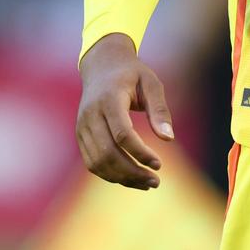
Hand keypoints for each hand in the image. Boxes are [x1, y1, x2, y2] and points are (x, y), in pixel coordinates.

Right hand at [75, 33, 174, 189]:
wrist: (101, 65)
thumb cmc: (132, 74)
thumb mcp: (151, 83)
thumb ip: (160, 109)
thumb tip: (168, 138)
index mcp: (109, 99)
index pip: (122, 134)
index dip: (140, 153)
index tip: (159, 164)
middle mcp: (91, 114)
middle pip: (108, 153)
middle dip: (132, 172)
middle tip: (156, 181)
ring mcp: (82, 126)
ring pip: (98, 162)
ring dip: (122, 178)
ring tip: (147, 183)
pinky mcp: (81, 135)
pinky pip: (92, 162)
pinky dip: (111, 175)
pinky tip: (131, 178)